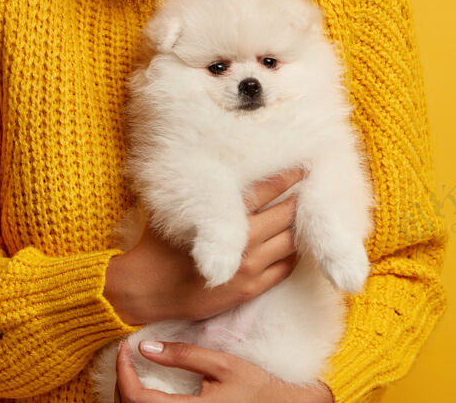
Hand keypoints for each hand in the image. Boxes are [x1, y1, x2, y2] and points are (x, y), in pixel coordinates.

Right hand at [104, 168, 306, 323]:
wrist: (146, 289)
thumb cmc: (156, 246)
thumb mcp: (176, 211)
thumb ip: (202, 196)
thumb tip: (211, 170)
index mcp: (226, 219)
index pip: (265, 191)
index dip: (286, 177)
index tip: (301, 166)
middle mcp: (244, 243)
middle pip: (285, 215)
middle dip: (298, 200)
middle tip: (310, 187)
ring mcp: (250, 268)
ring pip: (290, 242)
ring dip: (298, 227)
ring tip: (304, 215)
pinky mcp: (251, 289)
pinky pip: (285, 268)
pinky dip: (293, 253)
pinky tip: (293, 244)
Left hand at [114, 340, 333, 401]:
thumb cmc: (256, 387)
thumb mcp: (222, 364)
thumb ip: (184, 355)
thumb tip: (145, 347)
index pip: (138, 399)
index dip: (122, 372)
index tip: (123, 348)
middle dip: (121, 381)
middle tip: (124, 354)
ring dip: (128, 394)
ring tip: (131, 368)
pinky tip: (144, 387)